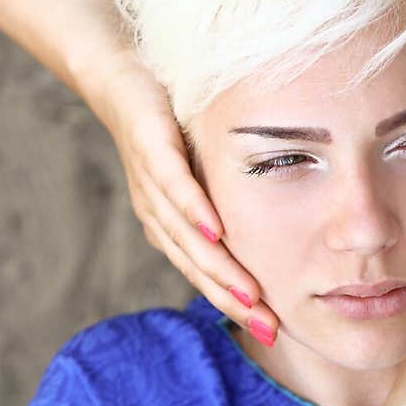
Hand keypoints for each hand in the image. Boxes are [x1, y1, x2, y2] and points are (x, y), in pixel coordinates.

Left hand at [97, 56, 278, 338]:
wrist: (122, 77)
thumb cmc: (175, 128)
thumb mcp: (211, 172)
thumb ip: (235, 206)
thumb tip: (283, 231)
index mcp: (171, 229)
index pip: (205, 278)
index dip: (237, 305)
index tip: (274, 328)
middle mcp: (158, 216)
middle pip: (197, 270)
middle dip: (235, 301)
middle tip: (270, 326)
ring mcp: (150, 184)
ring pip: (187, 238)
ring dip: (220, 269)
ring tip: (251, 295)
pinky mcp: (148, 147)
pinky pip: (173, 186)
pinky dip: (195, 210)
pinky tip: (218, 230)